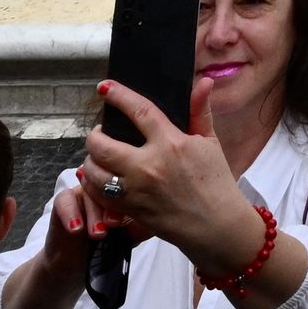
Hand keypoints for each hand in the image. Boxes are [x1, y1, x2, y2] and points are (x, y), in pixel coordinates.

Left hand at [78, 81, 263, 276]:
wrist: (217, 227)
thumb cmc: (216, 183)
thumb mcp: (210, 143)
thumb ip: (200, 111)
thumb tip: (203, 81)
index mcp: (171, 143)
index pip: (138, 111)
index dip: (118, 95)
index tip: (104, 87)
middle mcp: (149, 166)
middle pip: (102, 144)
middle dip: (95, 135)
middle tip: (101, 133)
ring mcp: (137, 191)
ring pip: (94, 171)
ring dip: (91, 160)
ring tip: (99, 156)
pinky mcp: (131, 210)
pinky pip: (98, 195)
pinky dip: (92, 184)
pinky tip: (98, 177)